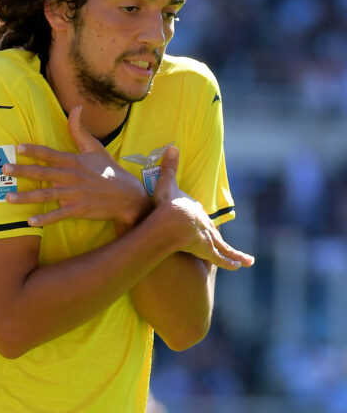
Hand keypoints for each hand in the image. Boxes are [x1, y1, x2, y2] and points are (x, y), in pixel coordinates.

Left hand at [3, 106, 150, 226]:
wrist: (128, 195)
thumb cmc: (108, 170)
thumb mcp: (95, 148)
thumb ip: (80, 130)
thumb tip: (76, 107)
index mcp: (74, 161)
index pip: (50, 154)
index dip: (34, 150)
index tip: (18, 148)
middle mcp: (72, 176)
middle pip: (44, 173)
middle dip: (23, 171)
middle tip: (5, 169)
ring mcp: (75, 194)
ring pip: (47, 194)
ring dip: (27, 197)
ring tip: (8, 198)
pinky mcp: (79, 209)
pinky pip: (59, 214)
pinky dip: (45, 219)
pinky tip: (30, 222)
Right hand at [152, 146, 254, 270]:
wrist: (172, 222)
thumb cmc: (168, 204)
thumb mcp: (166, 184)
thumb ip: (169, 168)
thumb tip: (173, 147)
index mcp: (197, 211)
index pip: (201, 217)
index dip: (201, 221)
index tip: (203, 223)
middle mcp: (206, 225)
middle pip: (215, 233)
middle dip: (221, 240)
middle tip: (228, 244)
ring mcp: (207, 239)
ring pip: (223, 248)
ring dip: (235, 255)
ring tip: (246, 261)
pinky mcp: (207, 251)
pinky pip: (221, 258)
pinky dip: (230, 262)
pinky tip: (239, 266)